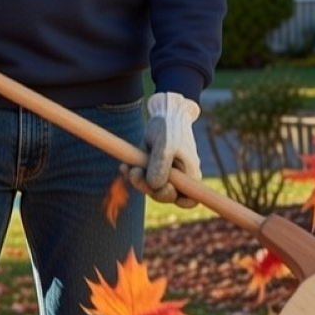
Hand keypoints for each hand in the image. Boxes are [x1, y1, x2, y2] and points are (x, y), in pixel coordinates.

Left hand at [127, 91, 201, 207]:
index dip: (179, 201)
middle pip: (164, 195)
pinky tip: (124, 167)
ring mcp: (164, 174)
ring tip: (128, 168)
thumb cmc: (170, 127)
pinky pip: (142, 178)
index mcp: (189, 175)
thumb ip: (161, 166)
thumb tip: (155, 186)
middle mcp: (178, 178)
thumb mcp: (166, 145)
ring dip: (137, 180)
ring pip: (150, 188)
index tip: (164, 190)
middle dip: (149, 188)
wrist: (163, 113)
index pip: (190, 200)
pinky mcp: (151, 168)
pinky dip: (132, 174)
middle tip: (135, 174)